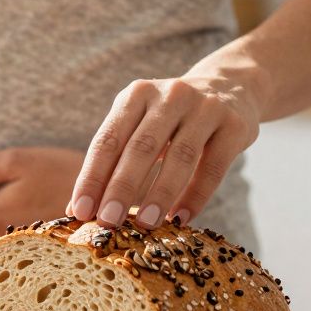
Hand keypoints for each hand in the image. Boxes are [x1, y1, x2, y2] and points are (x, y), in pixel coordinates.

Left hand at [68, 71, 265, 229]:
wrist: (230, 87)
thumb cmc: (170, 118)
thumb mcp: (139, 126)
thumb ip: (112, 163)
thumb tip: (76, 211)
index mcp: (136, 95)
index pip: (107, 140)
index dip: (92, 178)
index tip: (80, 212)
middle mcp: (169, 96)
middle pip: (140, 147)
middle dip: (120, 188)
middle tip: (107, 222)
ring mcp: (205, 107)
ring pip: (180, 157)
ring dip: (159, 195)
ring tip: (145, 224)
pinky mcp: (234, 125)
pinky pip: (213, 167)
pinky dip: (196, 196)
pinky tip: (182, 219)